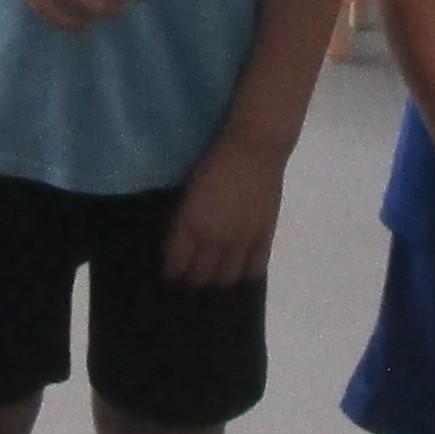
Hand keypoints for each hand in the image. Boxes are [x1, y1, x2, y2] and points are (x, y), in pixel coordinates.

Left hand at [160, 139, 283, 289]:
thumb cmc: (214, 162)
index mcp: (190, 226)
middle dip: (192, 283)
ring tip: (214, 281)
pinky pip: (254, 270)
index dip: (172, 274)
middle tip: (190, 282)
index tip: (170, 276)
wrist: (253, 150)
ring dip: (218, 283)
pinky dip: (245, 276)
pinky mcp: (263, 238)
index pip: (177, 265)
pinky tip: (240, 275)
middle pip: (200, 277)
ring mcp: (241, 242)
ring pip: (227, 279)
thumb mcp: (189, 193)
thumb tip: (179, 243)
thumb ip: (184, 221)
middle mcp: (214, 240)